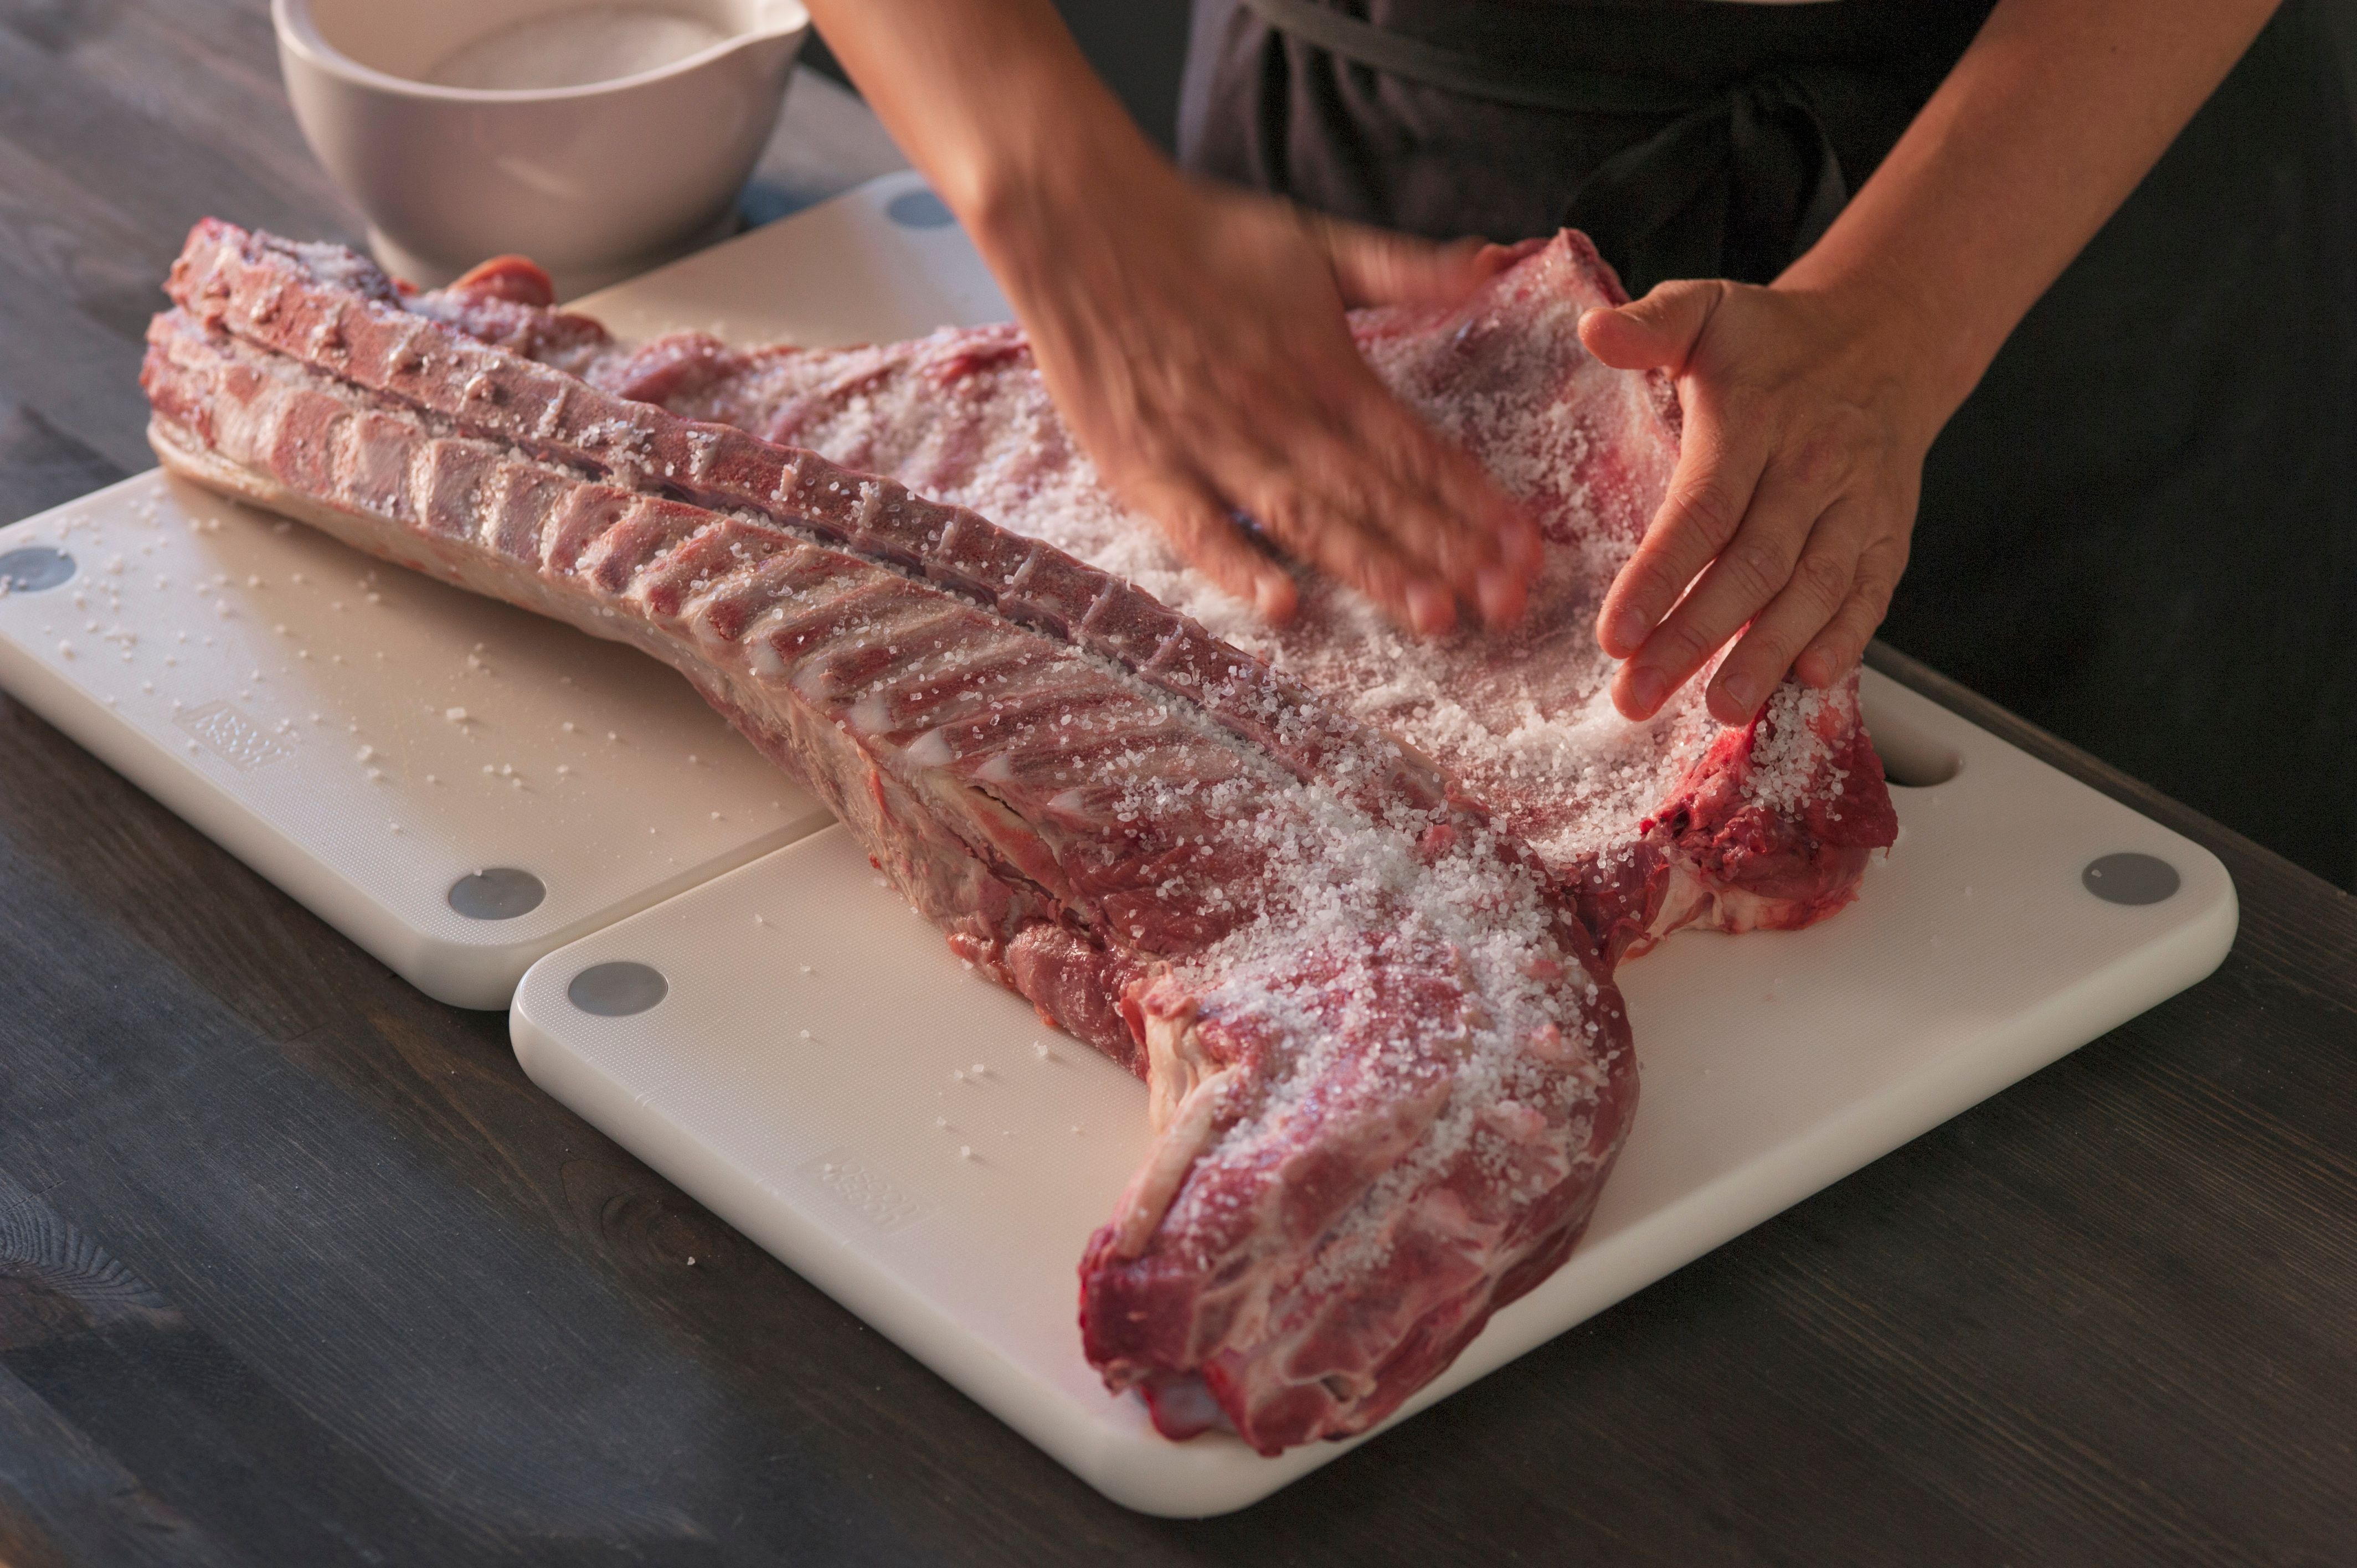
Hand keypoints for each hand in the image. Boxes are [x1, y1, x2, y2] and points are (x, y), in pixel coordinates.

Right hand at [974, 159, 1540, 635]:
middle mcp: (1274, 411)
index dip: (1473, 497)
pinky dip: (1237, 569)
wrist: (1077, 220)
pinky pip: (1197, 530)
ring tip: (1435, 615)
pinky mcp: (1143, 469)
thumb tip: (1489, 266)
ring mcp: (1207, 445)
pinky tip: (1284, 609)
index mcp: (1322, 362)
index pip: (1414, 445)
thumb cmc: (1198, 234)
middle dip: (1448, 550)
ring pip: (1306, 520)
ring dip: (1373, 568)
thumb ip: (1402, 268)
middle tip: (1508, 602)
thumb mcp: (1313, 241)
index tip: (1526, 544)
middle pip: (1375, 494)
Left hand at [1579, 280, 1941, 723]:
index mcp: (1754, 420)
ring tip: (1722, 708)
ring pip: (1813, 589)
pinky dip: (1847, 638)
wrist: (1886, 339)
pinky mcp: (1887, 535)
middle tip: (1639, 695)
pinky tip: (1813, 680)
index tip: (1614, 635)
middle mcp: (1811, 467)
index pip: (1701, 509)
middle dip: (1694, 638)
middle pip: (1752, 565)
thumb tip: (1592, 330)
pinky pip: (1870, 592)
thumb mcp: (1707, 308)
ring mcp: (1856, 506)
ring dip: (1768, 653)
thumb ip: (1651, 323)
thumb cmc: (1774, 340)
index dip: (1658, 577)